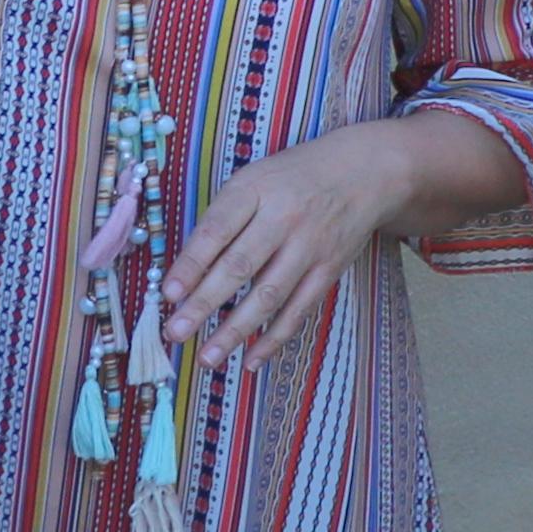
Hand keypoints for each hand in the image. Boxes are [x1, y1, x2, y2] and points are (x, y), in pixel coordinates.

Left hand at [155, 124, 419, 365]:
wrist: (364, 171)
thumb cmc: (292, 178)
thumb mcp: (253, 181)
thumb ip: (222, 219)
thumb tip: (185, 273)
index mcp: (255, 190)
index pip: (217, 231)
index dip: (191, 264)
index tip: (168, 295)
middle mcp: (284, 218)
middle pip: (239, 266)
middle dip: (204, 303)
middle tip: (175, 333)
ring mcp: (310, 246)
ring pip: (269, 295)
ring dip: (235, 330)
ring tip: (206, 357)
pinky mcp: (330, 269)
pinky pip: (300, 309)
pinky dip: (275, 337)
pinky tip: (251, 359)